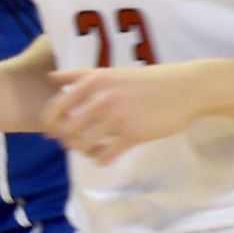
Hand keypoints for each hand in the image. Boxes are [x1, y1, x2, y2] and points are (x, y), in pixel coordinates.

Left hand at [45, 66, 193, 164]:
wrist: (184, 89)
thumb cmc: (144, 81)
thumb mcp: (108, 72)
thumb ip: (78, 76)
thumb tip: (50, 78)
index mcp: (91, 82)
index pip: (55, 108)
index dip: (49, 123)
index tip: (52, 131)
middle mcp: (100, 99)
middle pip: (66, 130)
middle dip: (67, 140)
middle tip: (75, 142)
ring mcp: (116, 117)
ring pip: (83, 145)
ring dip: (84, 151)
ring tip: (91, 149)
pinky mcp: (133, 134)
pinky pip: (105, 155)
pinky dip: (100, 160)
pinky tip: (104, 157)